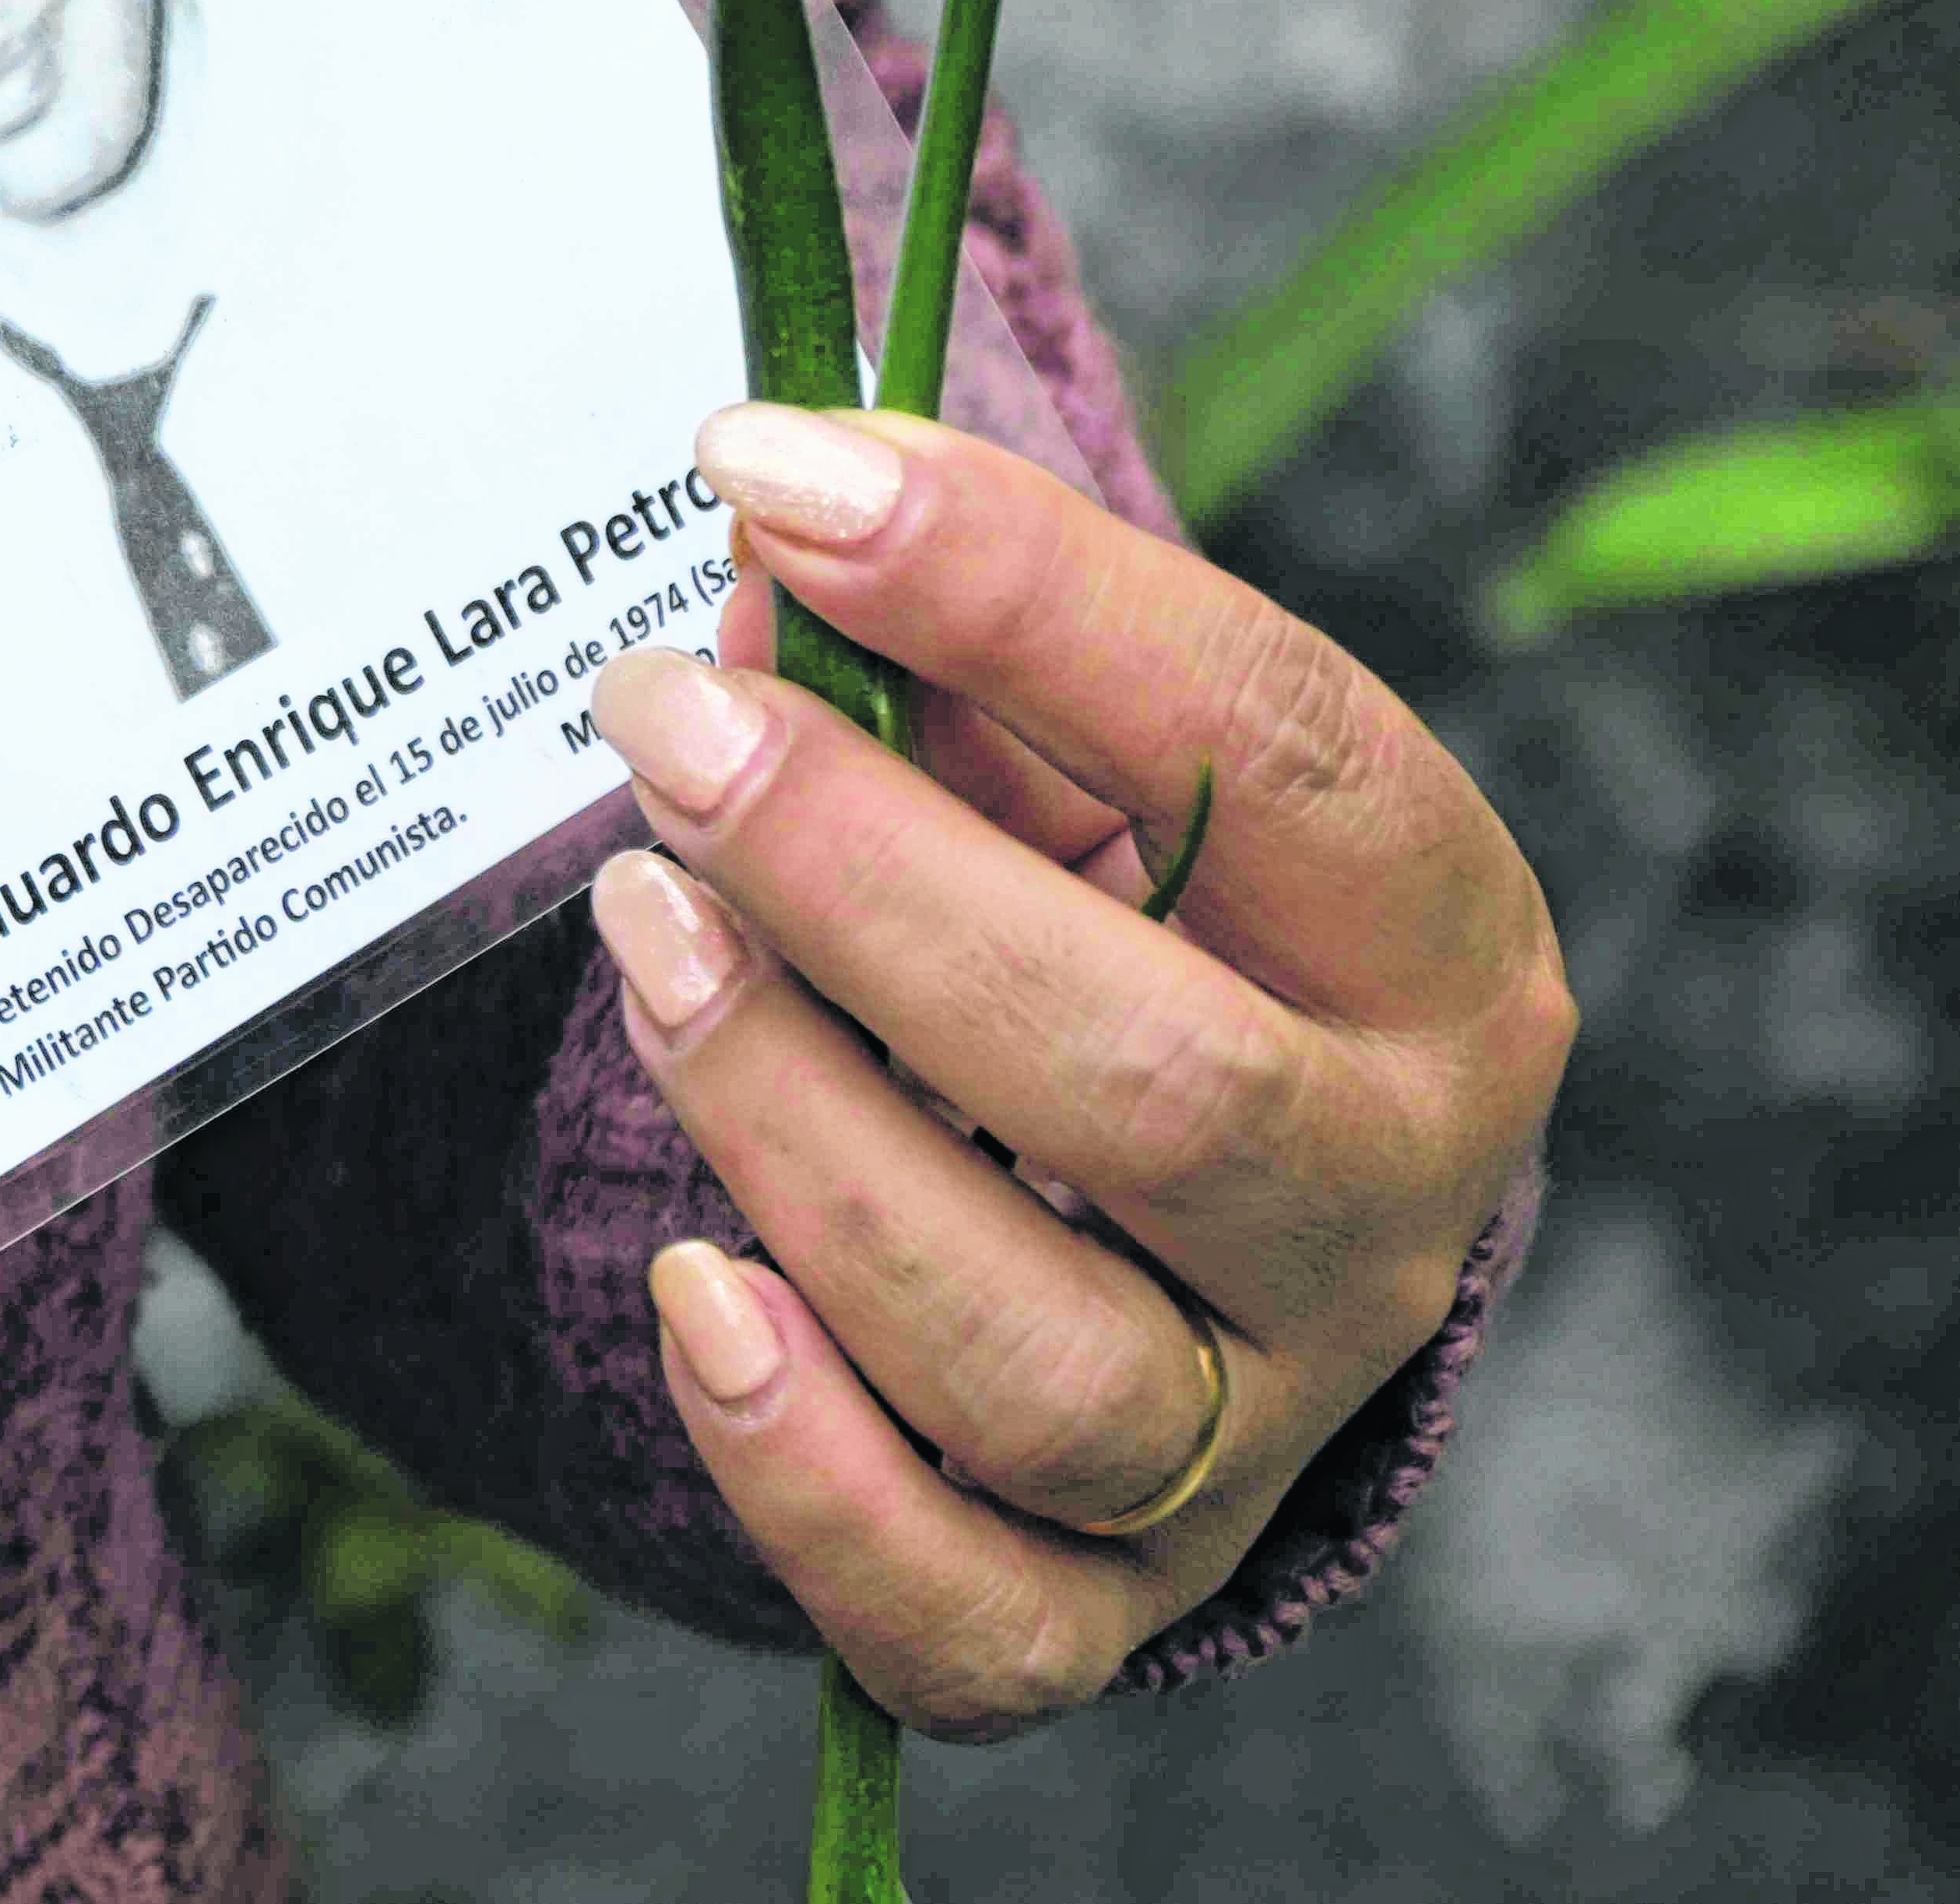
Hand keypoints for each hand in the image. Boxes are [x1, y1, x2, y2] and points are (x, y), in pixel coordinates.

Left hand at [581, 400, 1572, 1739]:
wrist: (1172, 1213)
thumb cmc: (1108, 917)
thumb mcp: (1060, 763)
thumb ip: (927, 659)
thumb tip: (762, 531)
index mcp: (1432, 950)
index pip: (1277, 751)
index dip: (1015, 587)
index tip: (765, 464)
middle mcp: (1387, 1204)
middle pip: (1153, 1079)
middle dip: (864, 884)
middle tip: (660, 720)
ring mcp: (1256, 1423)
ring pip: (1038, 1351)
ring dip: (795, 1129)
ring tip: (638, 939)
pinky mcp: (1107, 1597)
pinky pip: (968, 1607)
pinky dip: (804, 1467)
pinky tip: (692, 1292)